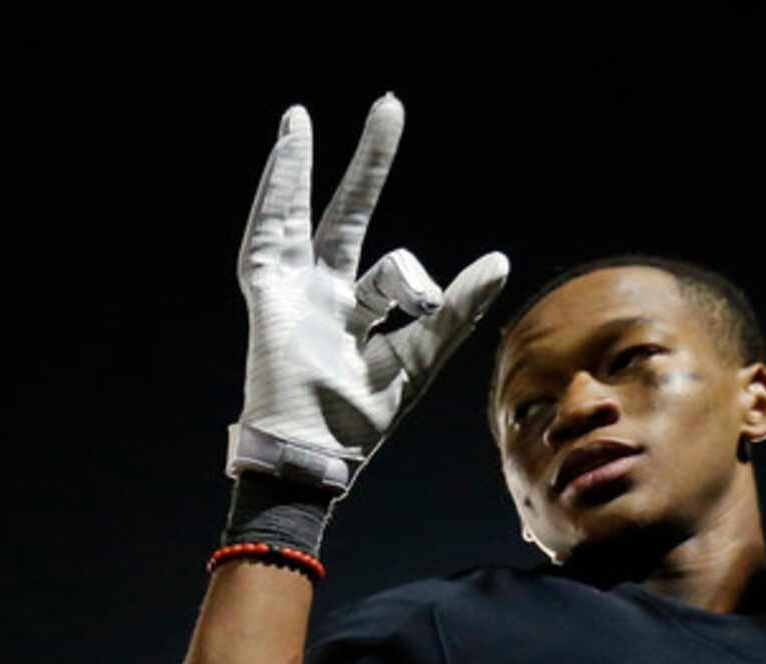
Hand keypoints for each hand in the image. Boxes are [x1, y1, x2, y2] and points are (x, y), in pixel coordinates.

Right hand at [231, 96, 507, 492]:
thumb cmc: (359, 421)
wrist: (314, 456)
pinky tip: (286, 147)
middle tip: (390, 105)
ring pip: (297, 216)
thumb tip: (499, 259)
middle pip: (346, 215)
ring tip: (299, 116)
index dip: (419, 282)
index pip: (391, 268)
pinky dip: (275, 190)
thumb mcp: (420, 357)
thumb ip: (455, 308)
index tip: (463, 280)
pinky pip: (267, 233)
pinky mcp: (266, 296)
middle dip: (368, 164)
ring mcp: (292, 293)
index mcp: (358, 314)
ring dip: (296, 165)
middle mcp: (322, 297)